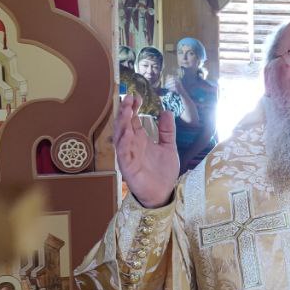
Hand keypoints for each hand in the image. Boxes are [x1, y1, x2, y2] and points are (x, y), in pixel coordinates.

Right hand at [114, 92, 178, 207]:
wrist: (163, 194)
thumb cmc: (163, 172)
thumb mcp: (169, 147)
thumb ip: (167, 131)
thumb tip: (167, 111)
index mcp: (140, 139)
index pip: (133, 119)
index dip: (133, 107)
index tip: (136, 95)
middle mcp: (132, 145)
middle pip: (124, 124)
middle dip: (125, 110)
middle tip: (129, 97)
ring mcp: (128, 155)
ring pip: (121, 136)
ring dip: (122, 122)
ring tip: (127, 109)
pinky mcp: (128, 167)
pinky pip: (123, 153)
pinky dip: (123, 142)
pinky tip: (126, 132)